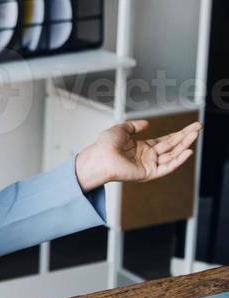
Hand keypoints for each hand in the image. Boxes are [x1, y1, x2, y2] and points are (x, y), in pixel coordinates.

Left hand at [74, 119, 201, 192]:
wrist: (99, 157)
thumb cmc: (105, 145)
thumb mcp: (122, 129)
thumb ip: (135, 126)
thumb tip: (148, 124)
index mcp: (143, 147)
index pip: (166, 140)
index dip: (178, 134)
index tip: (191, 127)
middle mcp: (148, 156)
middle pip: (172, 146)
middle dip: (186, 137)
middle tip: (199, 128)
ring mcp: (150, 165)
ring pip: (172, 155)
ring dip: (185, 145)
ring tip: (195, 135)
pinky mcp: (149, 173)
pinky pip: (167, 167)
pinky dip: (178, 161)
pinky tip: (187, 151)